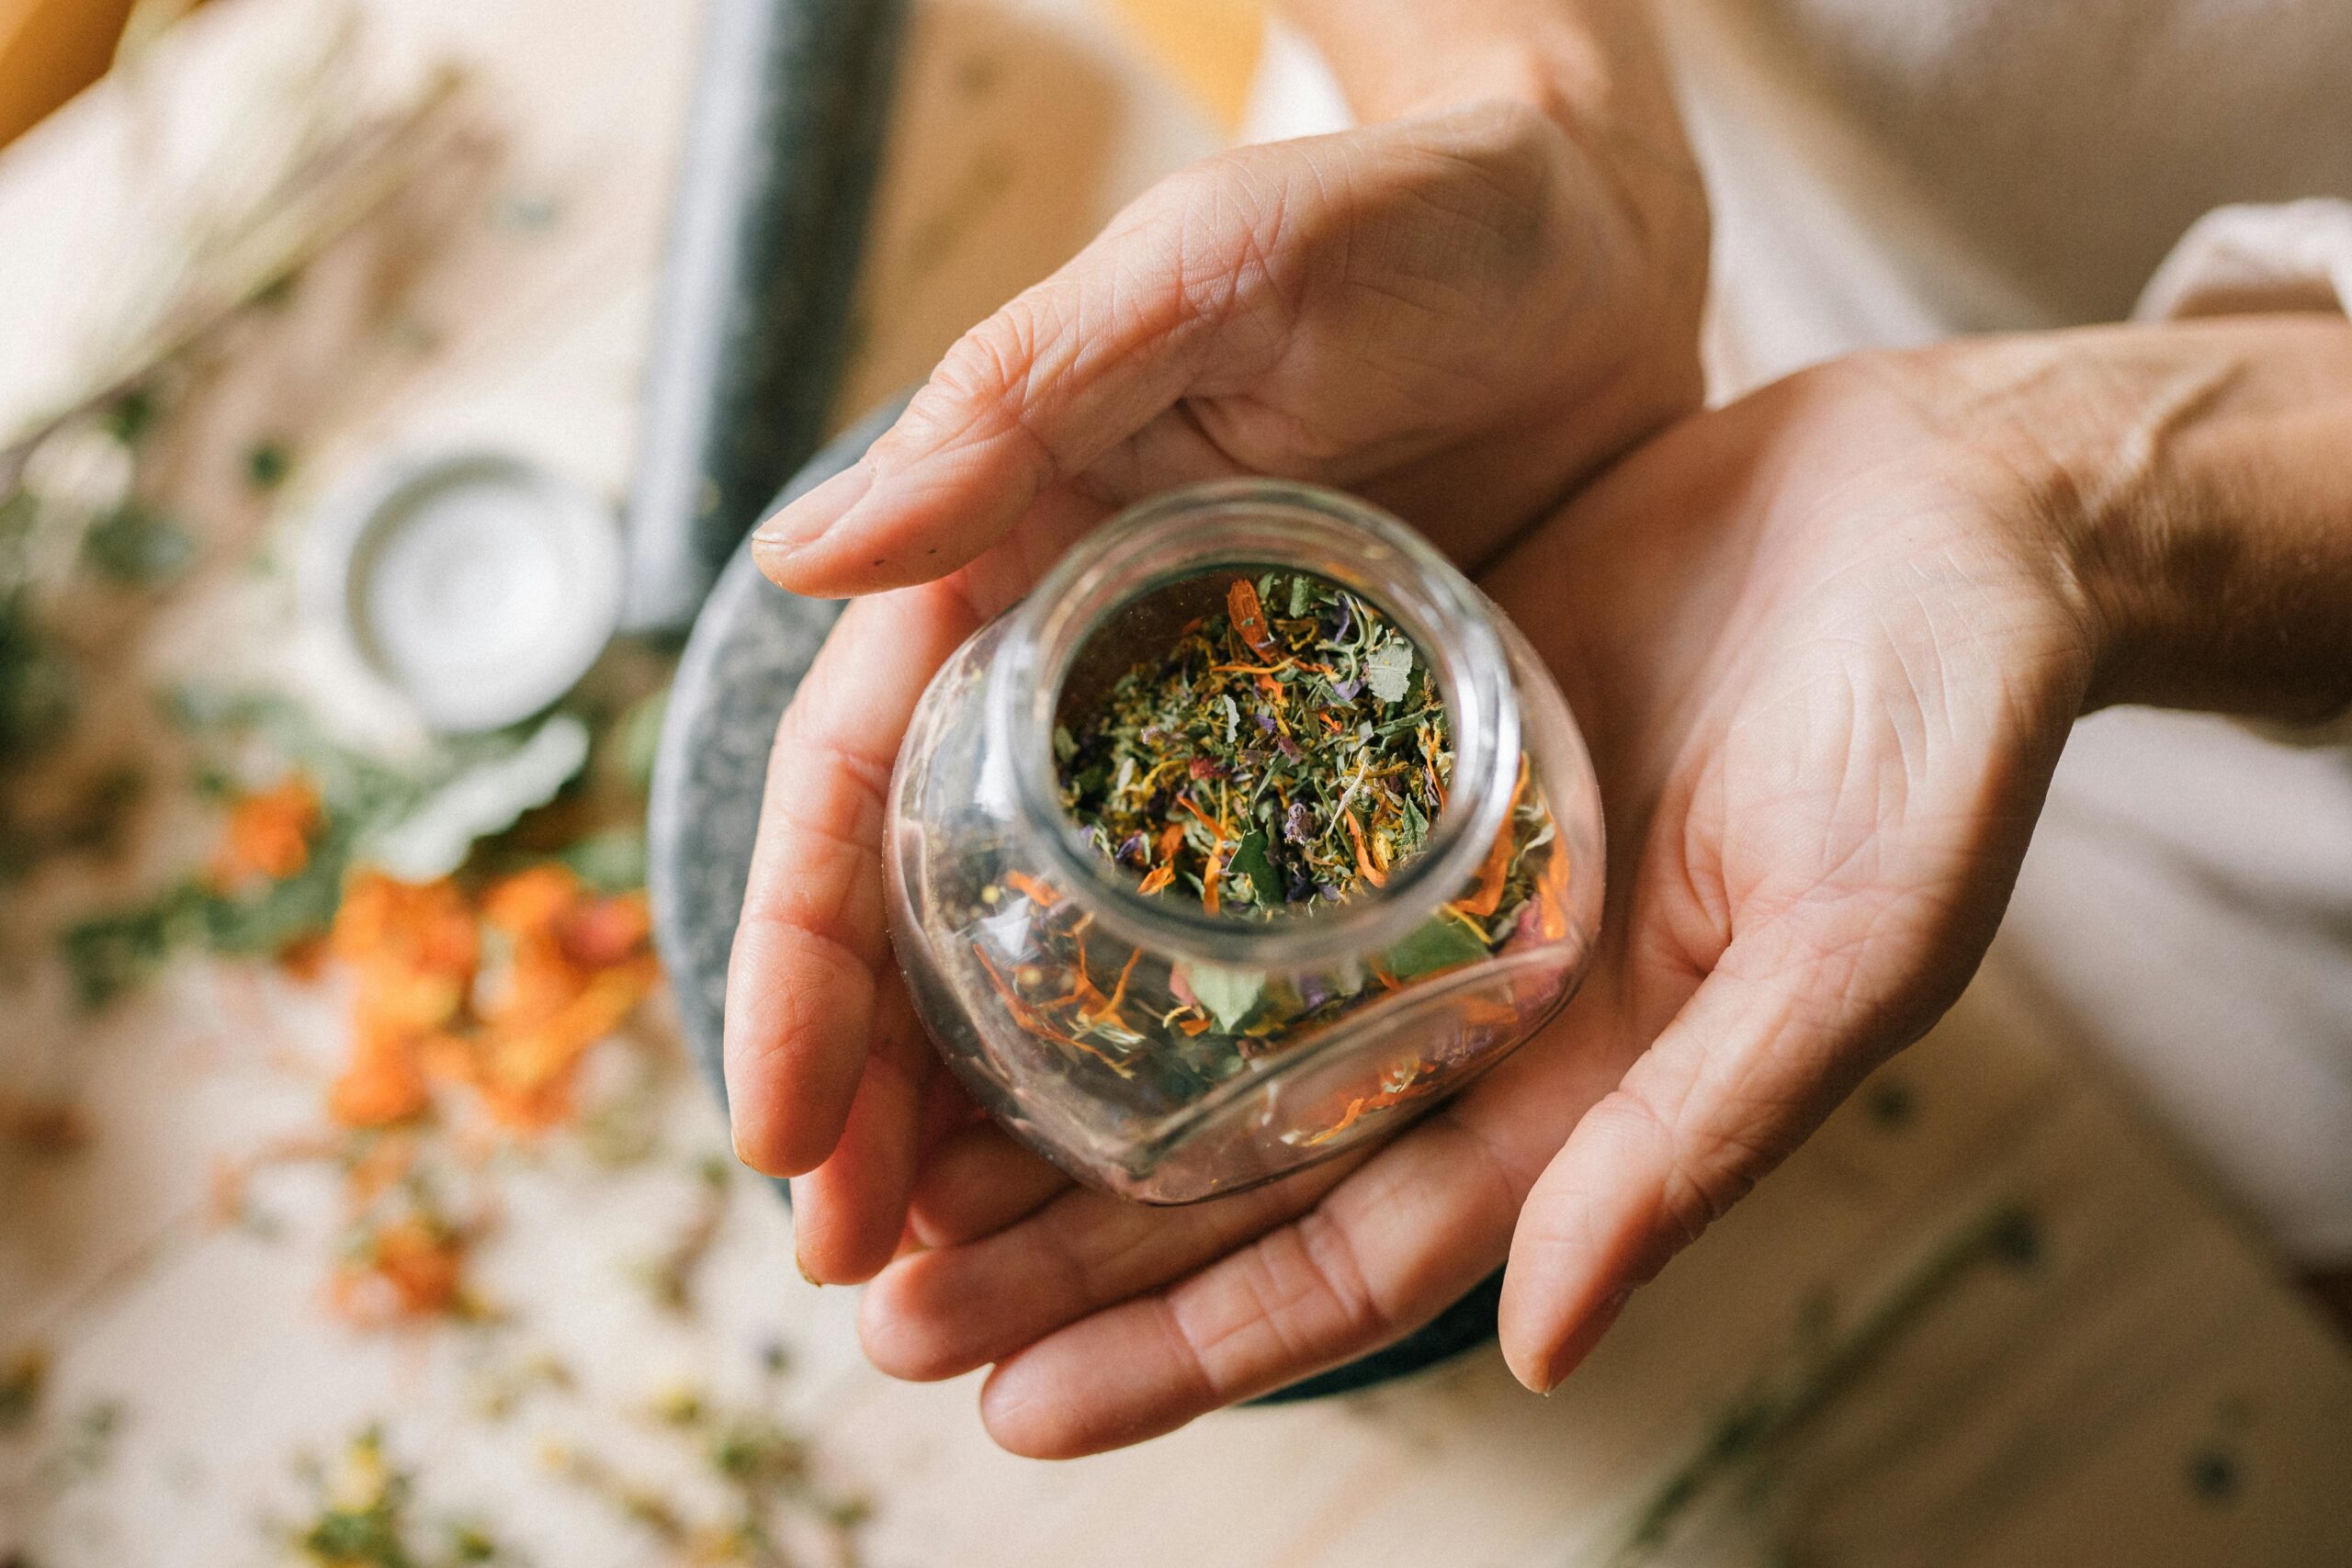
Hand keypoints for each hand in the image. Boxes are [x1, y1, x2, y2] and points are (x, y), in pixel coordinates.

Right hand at [726, 102, 1704, 1260]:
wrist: (1594, 230)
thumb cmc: (1399, 219)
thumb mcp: (1207, 278)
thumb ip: (1020, 398)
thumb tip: (805, 558)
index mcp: (1012, 571)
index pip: (857, 788)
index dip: (802, 965)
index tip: (781, 1138)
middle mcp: (1087, 679)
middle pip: (942, 918)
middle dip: (883, 1100)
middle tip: (865, 1279)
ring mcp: (1215, 744)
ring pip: (1078, 969)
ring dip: (1014, 1136)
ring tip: (978, 1298)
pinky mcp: (1345, 777)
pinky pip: (1249, 957)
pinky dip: (1190, 1078)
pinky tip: (1171, 1196)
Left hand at [839, 342, 2117, 1454]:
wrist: (1956, 509)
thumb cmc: (1943, 727)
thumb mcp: (1849, 936)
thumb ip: (1704, 1132)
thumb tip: (1549, 1343)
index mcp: (1576, 1088)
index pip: (1350, 1262)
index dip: (1185, 1347)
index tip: (1011, 1406)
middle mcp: (1473, 1003)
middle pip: (1235, 1166)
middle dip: (1063, 1253)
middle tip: (882, 1301)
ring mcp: (1418, 869)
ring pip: (1198, 1020)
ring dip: (1047, 1094)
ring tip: (882, 1153)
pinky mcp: (1386, 728)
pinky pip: (1216, 832)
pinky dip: (1106, 892)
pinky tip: (983, 910)